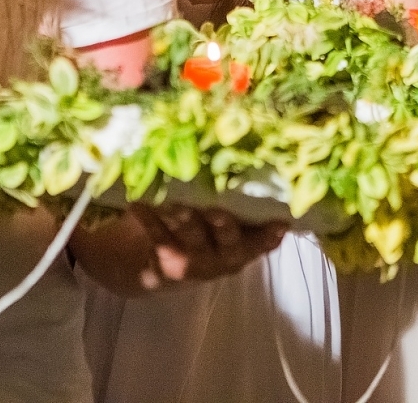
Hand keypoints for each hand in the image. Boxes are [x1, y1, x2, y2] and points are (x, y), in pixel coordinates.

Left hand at [128, 204, 287, 287]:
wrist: (164, 267)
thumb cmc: (207, 227)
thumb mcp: (228, 218)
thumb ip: (240, 196)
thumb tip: (253, 151)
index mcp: (247, 245)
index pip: (264, 241)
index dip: (271, 234)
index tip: (279, 223)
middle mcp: (226, 257)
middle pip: (229, 241)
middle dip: (224, 224)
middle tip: (216, 209)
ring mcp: (198, 262)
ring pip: (194, 237)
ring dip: (185, 218)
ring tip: (174, 201)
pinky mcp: (169, 262)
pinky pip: (160, 238)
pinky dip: (150, 220)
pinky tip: (138, 204)